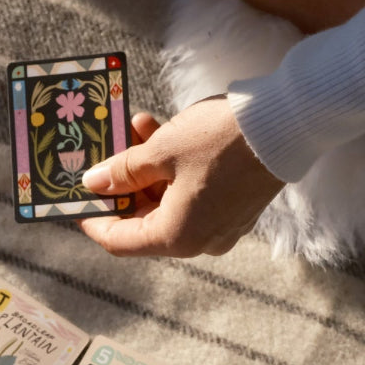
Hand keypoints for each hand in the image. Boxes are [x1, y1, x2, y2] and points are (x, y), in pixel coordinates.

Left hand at [78, 97, 284, 257]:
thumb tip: (94, 184)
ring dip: (147, 169)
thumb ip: (123, 172)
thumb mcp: (161, 151)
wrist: (289, 122)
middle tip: (107, 150)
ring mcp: (221, 226)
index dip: (93, 220)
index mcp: (177, 238)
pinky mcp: (236, 207)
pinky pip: (193, 196)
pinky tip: (162, 133)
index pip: (119, 242)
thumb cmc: (220, 139)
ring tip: (136, 127)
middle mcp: (200, 242)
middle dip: (122, 184)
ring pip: (167, 203)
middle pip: (143, 221)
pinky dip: (174, 171)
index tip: (75, 199)